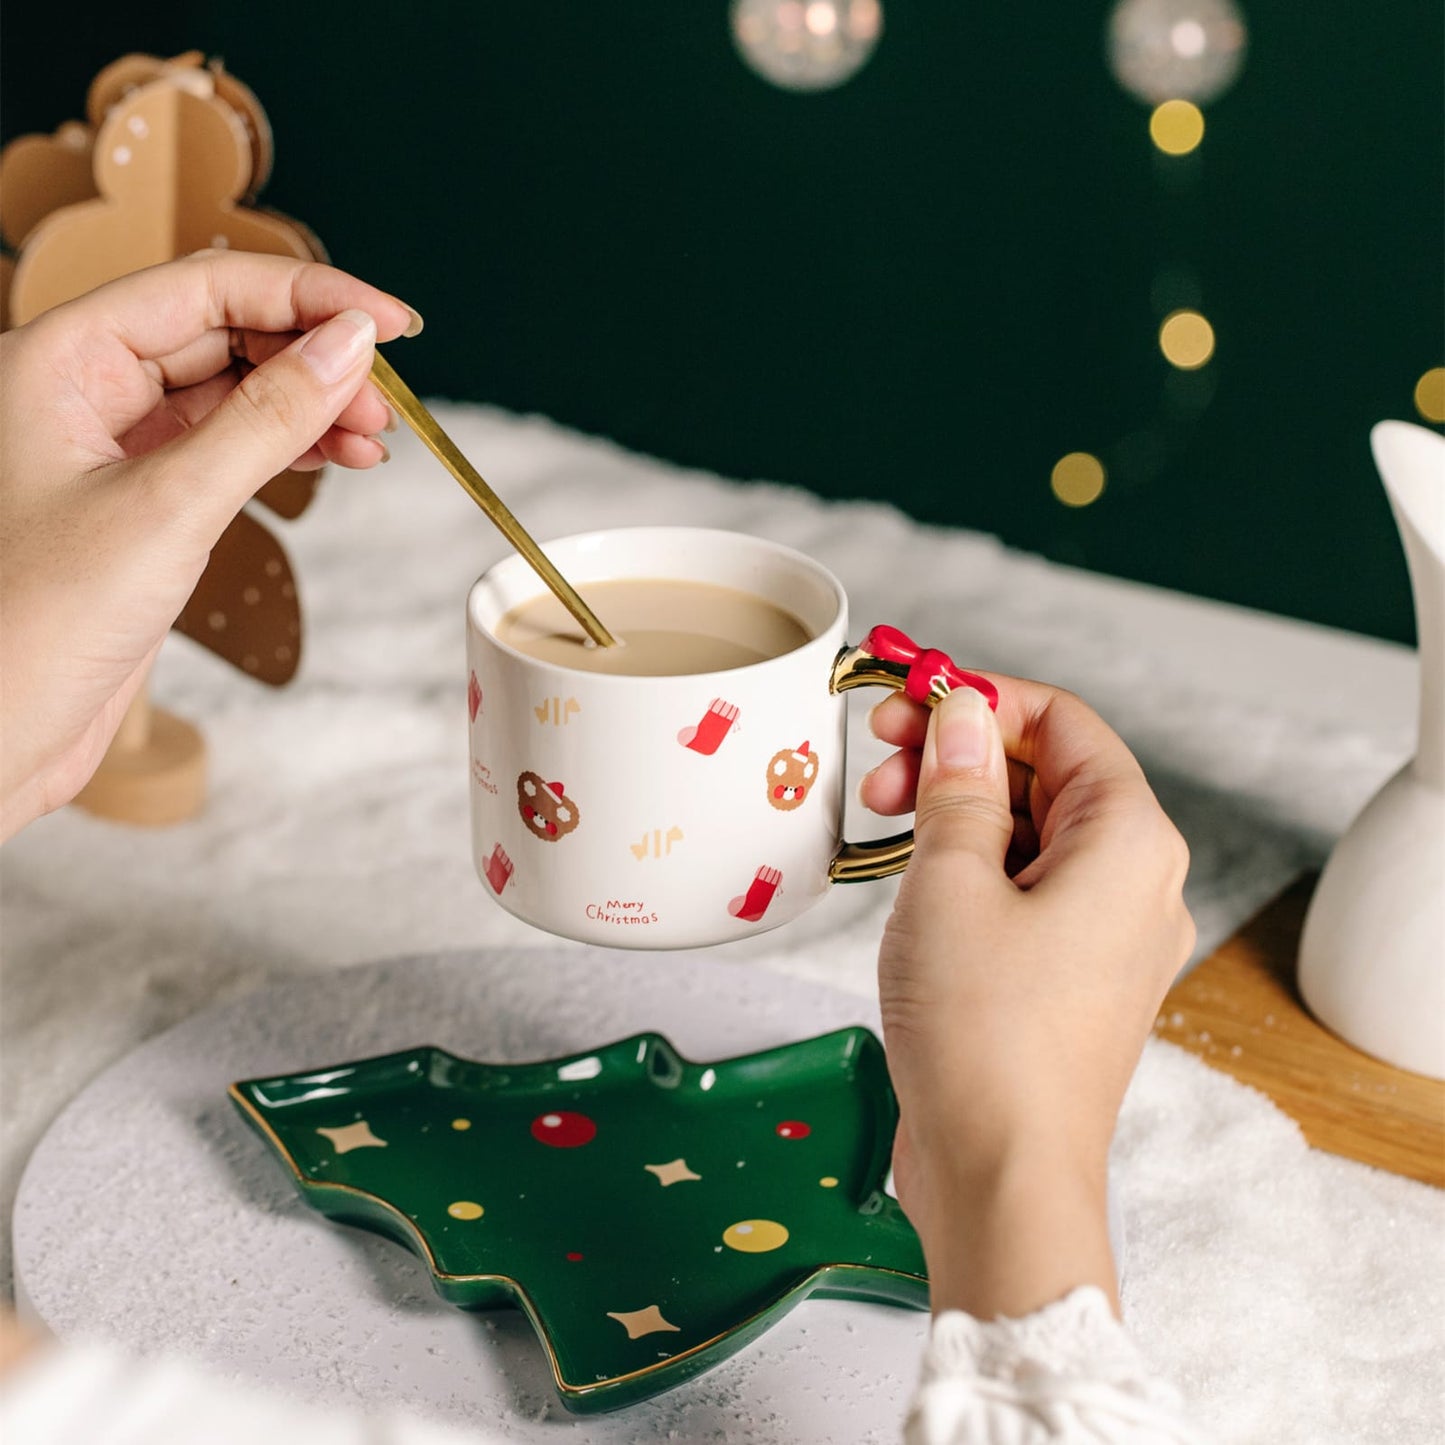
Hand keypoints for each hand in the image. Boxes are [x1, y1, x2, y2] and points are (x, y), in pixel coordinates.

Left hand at [0, 252, 417, 838]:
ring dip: (310, 406)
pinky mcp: (141, 504)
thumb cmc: (32, 624)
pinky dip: (288, 450)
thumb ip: (266, 419)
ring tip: (376, 438)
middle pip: (224, 333)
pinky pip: (227, 449)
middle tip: (389, 401)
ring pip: (233, 393)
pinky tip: (338, 459)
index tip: (390, 324)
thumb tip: (349, 347)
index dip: (308, 295)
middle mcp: (83, 390)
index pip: (205, 288)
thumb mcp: (169, 509)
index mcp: (61, 359)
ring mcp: (113, 448)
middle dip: (315, 357)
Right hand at [860, 681, 1193, 1318]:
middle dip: (959, 755)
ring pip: (1031, 833)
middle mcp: (1136, 881)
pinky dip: (970, 868)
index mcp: (1129, 841)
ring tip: (880, 824)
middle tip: (877, 765)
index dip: (979, 698)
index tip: (906, 698)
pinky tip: (910, 877)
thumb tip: (959, 714)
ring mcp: (1107, 934)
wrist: (1002, 1176)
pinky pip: (1025, 890)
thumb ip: (958, 786)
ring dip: (957, 812)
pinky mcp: (1070, 976)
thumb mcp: (951, 884)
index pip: (1060, 722)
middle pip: (1048, 774)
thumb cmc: (984, 1037)